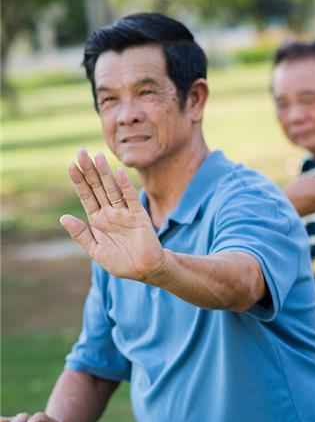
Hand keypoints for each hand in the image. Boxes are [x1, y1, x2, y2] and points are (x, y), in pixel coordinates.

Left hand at [60, 149, 165, 280]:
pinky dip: (125, 186)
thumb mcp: (96, 250)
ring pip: (112, 189)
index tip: (71, 165)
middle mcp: (110, 212)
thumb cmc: (120, 262)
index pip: (86, 195)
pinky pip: (131, 198)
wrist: (144, 270)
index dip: (78, 181)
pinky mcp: (139, 216)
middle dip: (89, 170)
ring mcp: (124, 213)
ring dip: (104, 173)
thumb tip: (63, 218)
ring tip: (97, 156)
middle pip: (98, 187)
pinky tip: (118, 172)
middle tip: (81, 151)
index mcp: (98, 220)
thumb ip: (81, 234)